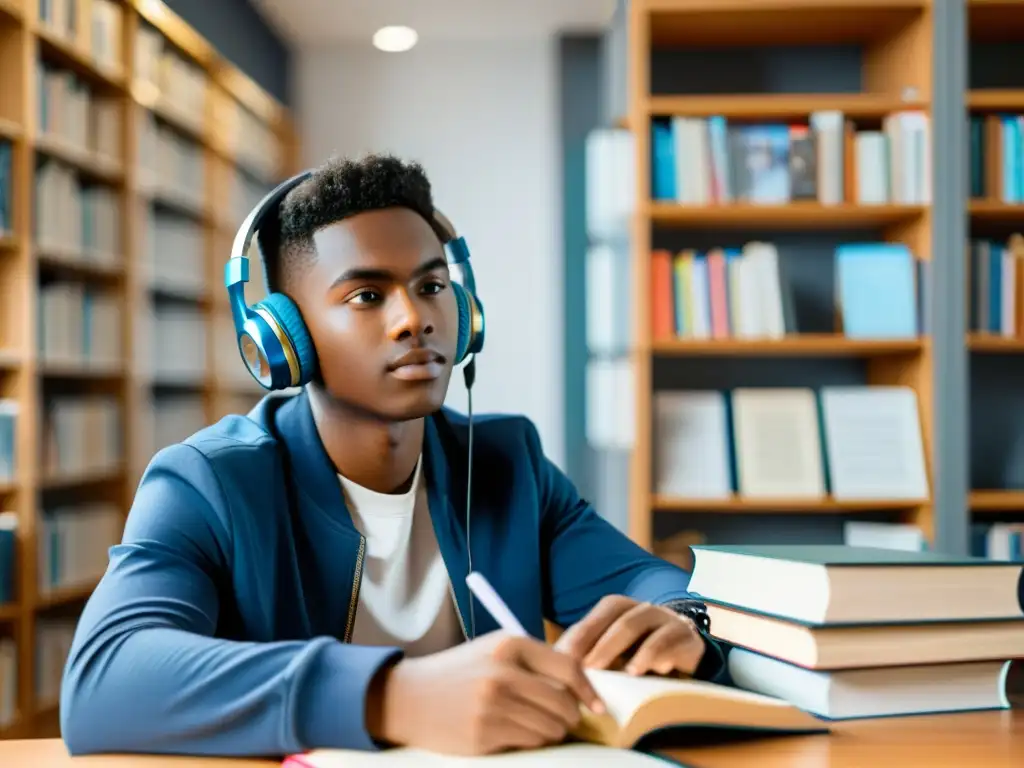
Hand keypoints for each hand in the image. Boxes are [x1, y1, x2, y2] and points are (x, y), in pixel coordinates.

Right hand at [368, 631, 605, 755]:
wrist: (408, 697)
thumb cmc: (459, 673)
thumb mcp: (493, 651)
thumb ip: (533, 663)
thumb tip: (580, 690)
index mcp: (509, 644)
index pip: (568, 668)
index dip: (589, 690)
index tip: (599, 707)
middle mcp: (503, 672)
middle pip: (564, 703)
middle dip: (568, 717)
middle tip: (560, 719)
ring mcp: (493, 704)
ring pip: (550, 728)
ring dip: (549, 732)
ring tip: (530, 725)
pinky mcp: (484, 733)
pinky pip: (529, 743)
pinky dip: (529, 741)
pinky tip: (511, 732)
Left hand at [554, 595, 704, 676]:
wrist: (686, 659)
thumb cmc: (638, 654)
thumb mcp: (612, 653)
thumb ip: (587, 653)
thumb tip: (555, 664)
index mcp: (620, 609)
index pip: (599, 615)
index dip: (582, 635)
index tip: (566, 659)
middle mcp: (642, 609)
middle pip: (621, 618)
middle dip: (603, 644)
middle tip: (589, 669)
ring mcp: (667, 620)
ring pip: (646, 626)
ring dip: (633, 649)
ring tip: (624, 673)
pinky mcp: (687, 638)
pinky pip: (672, 641)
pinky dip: (659, 655)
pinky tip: (651, 671)